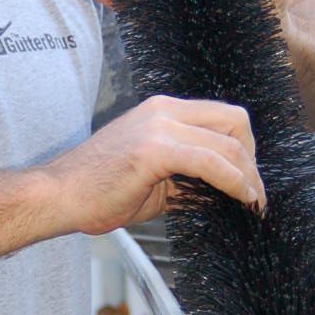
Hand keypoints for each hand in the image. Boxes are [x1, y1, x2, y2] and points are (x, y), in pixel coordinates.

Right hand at [44, 94, 264, 236]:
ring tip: (255, 204)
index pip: (223, 115)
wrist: (59, 196)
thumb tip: (226, 193)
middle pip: (235, 121)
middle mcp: (164, 110)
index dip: (246, 147)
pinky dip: (235, 181)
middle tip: (256, 194)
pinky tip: (241, 199)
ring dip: (250, 177)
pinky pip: (211, 162)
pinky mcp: (154, 150)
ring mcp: (159, 126)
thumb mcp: (155, 180)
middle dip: (253, 160)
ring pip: (229, 142)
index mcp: (162, 110)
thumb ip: (189, 178)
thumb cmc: (98, 191)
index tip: (249, 179)